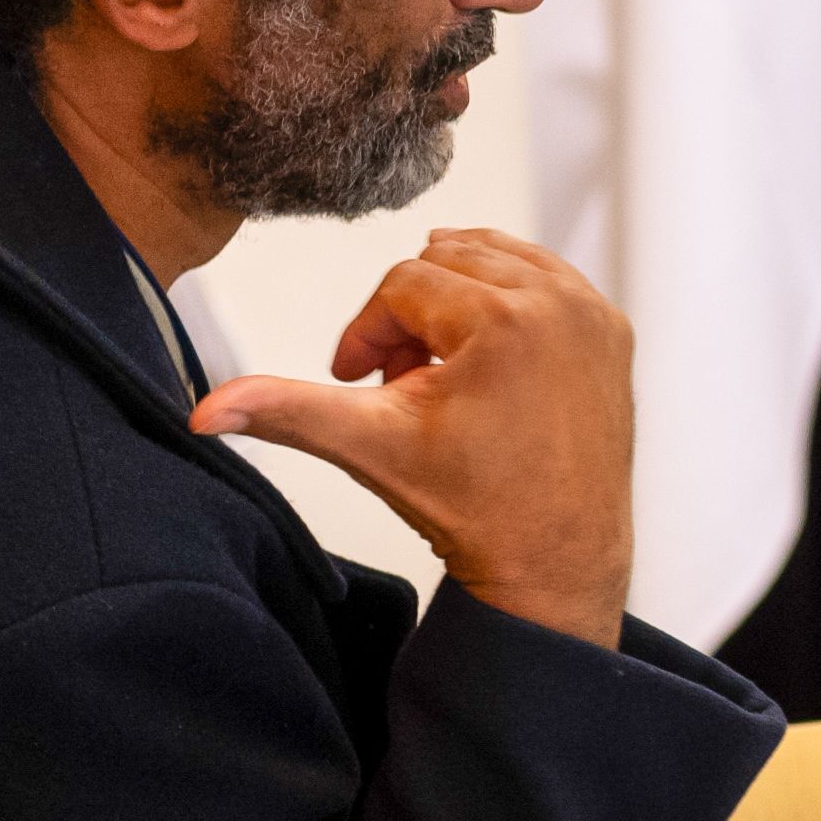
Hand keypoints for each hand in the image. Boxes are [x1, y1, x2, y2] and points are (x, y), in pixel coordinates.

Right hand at [193, 230, 638, 645]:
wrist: (555, 560)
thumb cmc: (477, 509)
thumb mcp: (369, 447)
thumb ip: (285, 412)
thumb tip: (208, 411)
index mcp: (504, 320)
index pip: (401, 283)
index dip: (368, 334)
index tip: (363, 382)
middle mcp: (560, 305)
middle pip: (446, 262)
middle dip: (413, 320)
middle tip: (407, 385)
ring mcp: (593, 315)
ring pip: (494, 260)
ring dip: (456, 306)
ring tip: (446, 376)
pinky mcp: (613, 330)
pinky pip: (544, 279)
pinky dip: (506, 307)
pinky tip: (488, 367)